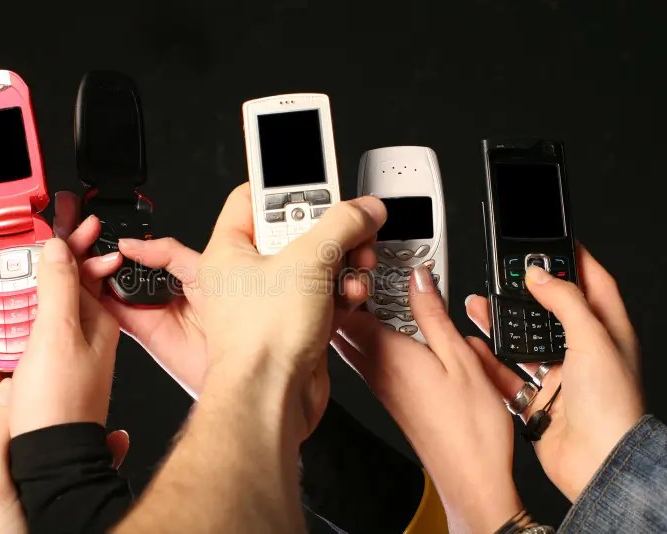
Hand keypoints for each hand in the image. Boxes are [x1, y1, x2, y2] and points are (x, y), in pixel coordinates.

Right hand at [8, 237, 120, 436]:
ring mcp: (56, 354)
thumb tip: (59, 247)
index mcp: (93, 318)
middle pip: (31, 297)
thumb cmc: (62, 403)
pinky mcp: (37, 373)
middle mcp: (78, 333)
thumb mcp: (58, 335)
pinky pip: (9, 353)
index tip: (14, 242)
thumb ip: (57, 286)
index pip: (67, 269)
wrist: (49, 460)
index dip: (39, 253)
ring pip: (14, 325)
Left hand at [189, 184, 384, 438]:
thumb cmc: (261, 341)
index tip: (318, 183)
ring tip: (352, 266)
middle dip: (330, 231)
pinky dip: (342, 290)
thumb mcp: (306, 262)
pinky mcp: (297, 320)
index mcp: (230, 249)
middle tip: (348, 229)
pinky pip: (325, 291)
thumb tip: (363, 208)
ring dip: (343, 262)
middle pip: (295, 230)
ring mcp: (273, 298)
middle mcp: (248, 273)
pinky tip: (348, 294)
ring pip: (316, 261)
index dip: (287, 186)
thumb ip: (341, 225)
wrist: (271, 398)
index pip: (252, 198)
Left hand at [332, 266, 521, 532]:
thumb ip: (433, 315)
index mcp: (385, 353)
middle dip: (351, 286)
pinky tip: (400, 323)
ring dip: (363, 308)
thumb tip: (419, 278)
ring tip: (391, 287)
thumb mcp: (460, 359)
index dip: (349, 273)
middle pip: (342, 315)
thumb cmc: (468, 430)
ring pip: (352, 333)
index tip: (366, 252)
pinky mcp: (386, 391)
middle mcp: (372, 366)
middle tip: (374, 263)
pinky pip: (368, 351)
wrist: (469, 479)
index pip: (347, 303)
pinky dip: (376, 330)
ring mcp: (376, 380)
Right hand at [464, 244, 643, 500]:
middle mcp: (586, 354)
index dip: (576, 260)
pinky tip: (474, 346)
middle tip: (506, 274)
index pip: (595, 284)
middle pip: (554, 311)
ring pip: (526, 341)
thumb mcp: (592, 338)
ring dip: (503, 323)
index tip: (555, 242)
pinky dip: (489, 360)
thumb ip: (565, 301)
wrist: (598, 462)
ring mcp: (562, 378)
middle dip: (528, 292)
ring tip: (480, 304)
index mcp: (609, 333)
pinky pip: (507, 374)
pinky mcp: (539, 401)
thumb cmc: (612, 406)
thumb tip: (541, 274)